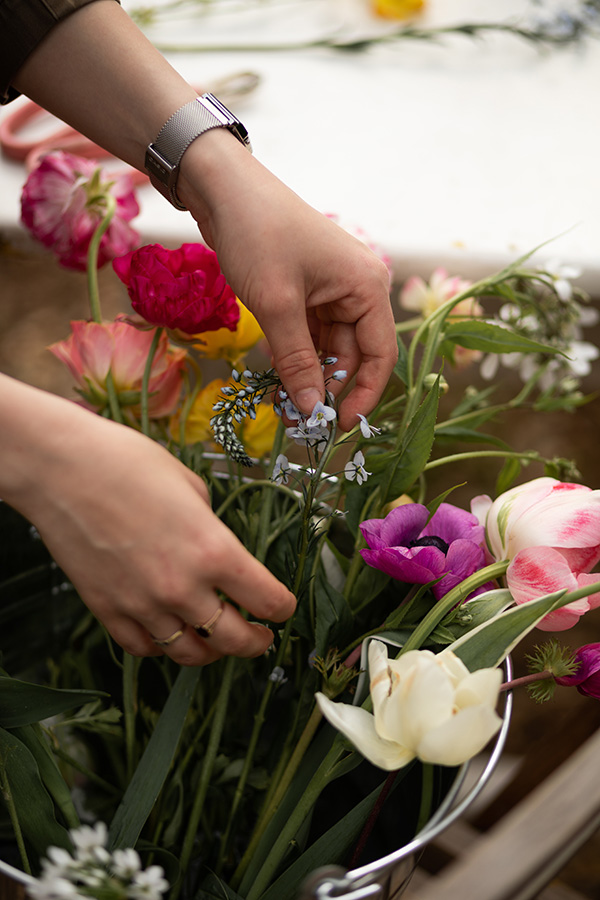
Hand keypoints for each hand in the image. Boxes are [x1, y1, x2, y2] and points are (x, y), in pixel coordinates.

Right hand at [1, 380, 295, 664]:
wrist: (62, 468)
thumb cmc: (129, 463)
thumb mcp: (192, 487)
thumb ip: (212, 528)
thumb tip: (217, 549)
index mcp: (214, 550)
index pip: (267, 600)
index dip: (282, 608)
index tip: (283, 607)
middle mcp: (183, 587)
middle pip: (234, 641)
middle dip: (256, 643)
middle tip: (262, 637)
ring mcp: (143, 605)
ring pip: (189, 654)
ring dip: (210, 652)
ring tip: (216, 642)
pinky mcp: (107, 610)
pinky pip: (143, 648)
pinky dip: (162, 647)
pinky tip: (169, 633)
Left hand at [180, 132, 397, 431]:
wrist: (223, 188)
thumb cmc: (258, 236)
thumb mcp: (277, 305)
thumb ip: (297, 360)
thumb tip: (311, 410)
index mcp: (366, 287)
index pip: (381, 354)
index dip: (363, 394)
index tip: (338, 426)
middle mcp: (357, 290)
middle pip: (353, 355)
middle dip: (328, 388)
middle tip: (301, 423)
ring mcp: (331, 290)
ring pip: (328, 348)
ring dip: (308, 376)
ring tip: (284, 407)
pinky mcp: (306, 291)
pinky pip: (308, 335)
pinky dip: (294, 356)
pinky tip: (276, 379)